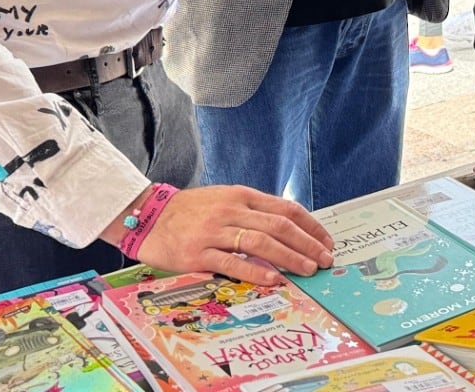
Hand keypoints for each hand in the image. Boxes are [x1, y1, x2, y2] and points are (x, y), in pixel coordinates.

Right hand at [114, 185, 335, 285]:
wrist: (147, 216)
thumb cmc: (190, 211)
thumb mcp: (225, 199)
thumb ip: (254, 211)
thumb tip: (289, 227)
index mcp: (242, 196)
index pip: (286, 209)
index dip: (311, 226)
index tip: (326, 242)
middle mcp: (232, 211)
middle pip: (279, 227)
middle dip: (308, 244)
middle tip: (325, 260)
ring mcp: (214, 232)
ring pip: (261, 244)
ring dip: (290, 258)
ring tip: (308, 270)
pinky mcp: (198, 253)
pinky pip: (233, 263)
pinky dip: (257, 272)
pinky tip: (275, 280)